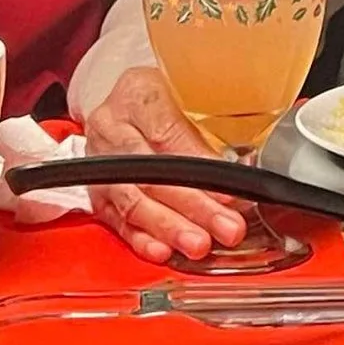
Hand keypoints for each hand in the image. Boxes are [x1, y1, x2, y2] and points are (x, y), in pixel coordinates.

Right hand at [80, 64, 254, 264]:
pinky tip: (163, 251)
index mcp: (137, 94)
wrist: (130, 104)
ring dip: (169, 228)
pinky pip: (116, 221)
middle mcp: (112, 127)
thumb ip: (212, 127)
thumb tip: (245, 167)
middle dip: (192, 205)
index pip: (167, 131)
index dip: (198, 162)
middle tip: (225, 225)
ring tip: (199, 244)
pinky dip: (141, 239)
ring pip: (132, 201)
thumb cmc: (167, 96)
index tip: (230, 184)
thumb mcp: (191, 94)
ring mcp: (101, 162)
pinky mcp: (98, 192)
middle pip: (150, 172)